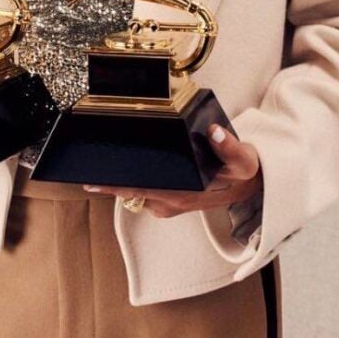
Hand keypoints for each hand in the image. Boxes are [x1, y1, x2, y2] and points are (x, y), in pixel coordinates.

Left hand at [82, 123, 261, 218]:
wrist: (251, 187)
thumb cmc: (244, 171)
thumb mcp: (244, 158)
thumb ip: (230, 145)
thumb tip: (214, 132)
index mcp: (185, 194)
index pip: (142, 190)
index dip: (116, 187)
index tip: (94, 181)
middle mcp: (173, 203)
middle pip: (132, 194)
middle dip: (111, 183)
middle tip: (87, 170)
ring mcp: (171, 205)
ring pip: (137, 194)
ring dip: (122, 183)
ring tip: (103, 166)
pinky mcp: (171, 202)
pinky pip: (145, 194)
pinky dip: (134, 183)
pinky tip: (127, 170)